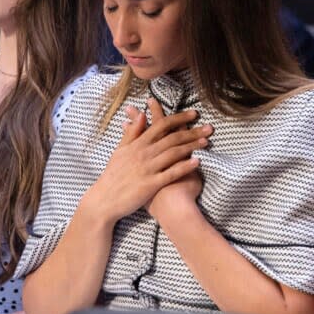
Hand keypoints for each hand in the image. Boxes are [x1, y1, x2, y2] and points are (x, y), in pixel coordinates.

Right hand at [83, 98, 211, 224]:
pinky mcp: (151, 184)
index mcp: (137, 144)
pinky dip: (184, 167)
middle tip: (209, 127)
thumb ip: (132, 133)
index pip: (161, 125)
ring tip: (206, 142)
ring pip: (173, 153)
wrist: (105, 200)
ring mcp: (147, 169)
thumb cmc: (113, 175)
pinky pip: (171, 173)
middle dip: (192, 131)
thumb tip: (142, 114)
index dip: (179, 118)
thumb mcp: (120, 151)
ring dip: (192, 146)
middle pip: (172, 138)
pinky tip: (197, 162)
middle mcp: (143, 154)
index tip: (194, 114)